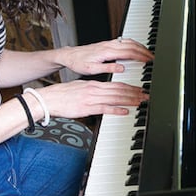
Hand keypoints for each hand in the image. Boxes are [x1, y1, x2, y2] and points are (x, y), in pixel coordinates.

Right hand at [27, 73, 147, 121]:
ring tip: (141, 102)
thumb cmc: (62, 95)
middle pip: (119, 90)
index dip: (131, 87)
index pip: (117, 84)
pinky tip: (125, 111)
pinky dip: (116, 110)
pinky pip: (104, 108)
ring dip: (130, 100)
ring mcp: (91, 99)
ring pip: (115, 98)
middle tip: (147, 95)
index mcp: (94, 85)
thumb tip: (104, 93)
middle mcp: (95, 90)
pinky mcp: (86, 108)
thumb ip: (93, 90)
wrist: (48, 99)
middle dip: (135, 93)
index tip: (141, 89)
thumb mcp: (80, 88)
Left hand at [57, 37, 153, 77]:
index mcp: (106, 51)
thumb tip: (123, 67)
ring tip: (148, 53)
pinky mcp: (107, 43)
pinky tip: (136, 48)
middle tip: (153, 58)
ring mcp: (108, 43)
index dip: (141, 56)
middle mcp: (108, 45)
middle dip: (144, 51)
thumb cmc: (79, 63)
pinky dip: (133, 44)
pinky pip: (124, 41)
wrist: (69, 55)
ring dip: (140, 46)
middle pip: (131, 45)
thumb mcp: (92, 69)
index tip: (149, 61)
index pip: (128, 52)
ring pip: (129, 41)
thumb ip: (108, 68)